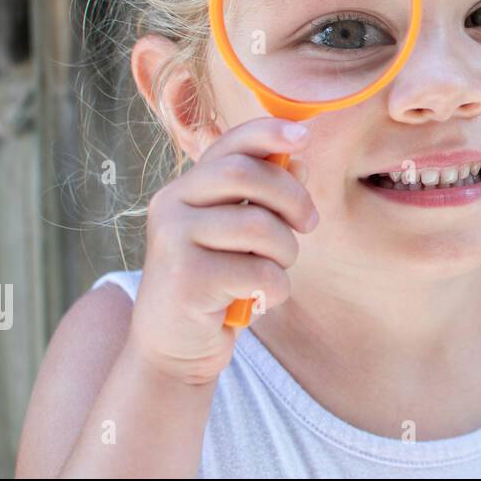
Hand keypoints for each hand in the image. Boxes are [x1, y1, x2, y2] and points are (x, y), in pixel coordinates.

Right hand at [127, 117, 317, 384]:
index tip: (305, 135)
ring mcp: (173, 240)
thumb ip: (263, 198)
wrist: (175, 347)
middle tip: (309, 224)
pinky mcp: (186, 279)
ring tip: (275, 271)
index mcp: (185, 189)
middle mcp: (171, 205)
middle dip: (292, 196)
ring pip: (258, 226)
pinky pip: (258, 272)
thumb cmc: (216, 283)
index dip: (268, 133)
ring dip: (286, 252)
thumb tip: (298, 159)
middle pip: (245, 174)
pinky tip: (260, 299)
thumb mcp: (239, 236)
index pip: (228, 145)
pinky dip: (276, 288)